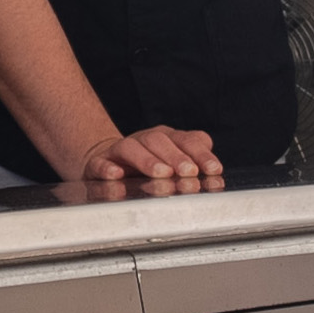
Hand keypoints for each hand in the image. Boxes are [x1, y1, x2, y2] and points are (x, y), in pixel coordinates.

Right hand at [73, 125, 222, 182]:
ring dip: (147, 160)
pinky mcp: (98, 162)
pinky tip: (116, 174)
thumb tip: (214, 171)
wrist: (107, 161)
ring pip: (131, 148)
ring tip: (161, 173)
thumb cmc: (149, 164)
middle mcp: (144, 140)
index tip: (213, 169)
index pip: (186, 140)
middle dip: (175, 156)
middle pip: (159, 140)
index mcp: (166, 138)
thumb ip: (195, 161)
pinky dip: (107, 168)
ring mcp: (120, 150)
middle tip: (188, 171)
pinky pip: (100, 162)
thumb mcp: (174, 160)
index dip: (201, 154)